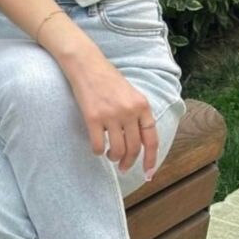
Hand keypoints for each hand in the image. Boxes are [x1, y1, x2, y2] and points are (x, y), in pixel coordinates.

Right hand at [64, 47, 158, 176]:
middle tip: (122, 167)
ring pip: (117, 150)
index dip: (151, 160)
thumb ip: (137, 115)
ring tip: (110, 154)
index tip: (148, 174)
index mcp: (142, 105)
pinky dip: (98, 151)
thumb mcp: (130, 94)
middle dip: (129, 162)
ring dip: (113, 157)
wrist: (86, 64)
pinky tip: (97, 146)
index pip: (151, 139)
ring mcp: (111, 115)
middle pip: (133, 148)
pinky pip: (98, 146)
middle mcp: (129, 111)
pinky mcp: (93, 117)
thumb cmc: (108, 79)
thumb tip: (140, 143)